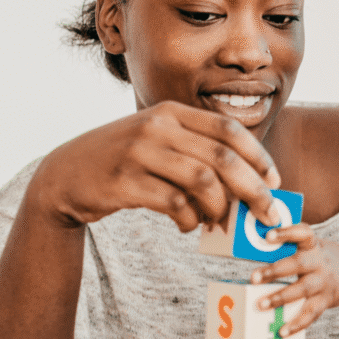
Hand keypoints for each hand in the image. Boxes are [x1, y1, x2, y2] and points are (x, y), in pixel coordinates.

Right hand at [31, 101, 280, 232]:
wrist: (63, 176)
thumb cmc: (124, 162)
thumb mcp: (158, 143)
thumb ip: (196, 155)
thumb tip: (248, 187)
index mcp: (172, 112)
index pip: (228, 128)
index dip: (258, 156)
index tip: (275, 181)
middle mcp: (157, 126)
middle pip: (223, 157)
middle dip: (254, 189)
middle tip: (268, 215)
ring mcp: (139, 152)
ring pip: (203, 180)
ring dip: (221, 208)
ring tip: (221, 223)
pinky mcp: (124, 182)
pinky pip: (174, 203)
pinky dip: (190, 219)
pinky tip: (189, 226)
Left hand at [250, 224, 338, 334]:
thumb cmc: (320, 258)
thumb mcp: (311, 246)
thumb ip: (289, 249)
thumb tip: (255, 254)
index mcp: (313, 245)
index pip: (302, 233)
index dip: (286, 233)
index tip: (268, 236)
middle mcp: (320, 262)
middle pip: (299, 264)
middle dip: (275, 271)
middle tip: (254, 277)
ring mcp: (324, 282)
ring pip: (303, 289)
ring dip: (281, 297)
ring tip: (260, 305)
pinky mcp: (326, 300)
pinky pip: (311, 313)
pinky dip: (297, 324)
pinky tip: (282, 331)